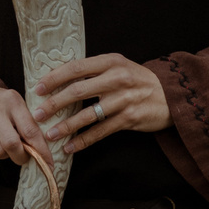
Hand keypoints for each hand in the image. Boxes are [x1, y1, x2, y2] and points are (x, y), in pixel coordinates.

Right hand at [0, 85, 50, 168]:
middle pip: (12, 144)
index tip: (49, 164)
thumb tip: (42, 152)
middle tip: (22, 157)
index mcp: (12, 100)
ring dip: (5, 156)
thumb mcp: (14, 105)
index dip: (41, 151)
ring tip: (3, 145)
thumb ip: (27, 123)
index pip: (30, 130)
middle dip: (20, 157)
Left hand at [33, 55, 168, 153]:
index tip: (38, 89)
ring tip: (49, 134)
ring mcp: (124, 99)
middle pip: (78, 90)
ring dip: (66, 126)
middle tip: (37, 114)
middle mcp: (117, 78)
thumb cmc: (138, 80)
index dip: (54, 78)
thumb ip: (94, 70)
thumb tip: (59, 79)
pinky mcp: (130, 119)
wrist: (172, 95)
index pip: (76, 68)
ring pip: (88, 114)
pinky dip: (83, 141)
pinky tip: (70, 147)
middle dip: (54, 103)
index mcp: (111, 61)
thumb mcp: (119, 66)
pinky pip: (101, 132)